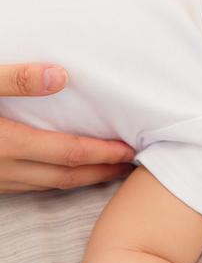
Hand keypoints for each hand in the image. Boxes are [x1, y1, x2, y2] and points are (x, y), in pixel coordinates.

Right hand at [0, 62, 134, 192]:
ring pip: (47, 185)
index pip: (69, 152)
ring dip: (81, 179)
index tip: (128, 150)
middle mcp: (4, 168)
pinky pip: (30, 186)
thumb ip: (18, 80)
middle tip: (129, 164)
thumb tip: (60, 76)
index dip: (103, 153)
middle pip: (65, 177)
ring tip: (106, 168)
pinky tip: (64, 169)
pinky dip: (55, 180)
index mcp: (8, 143)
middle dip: (101, 171)